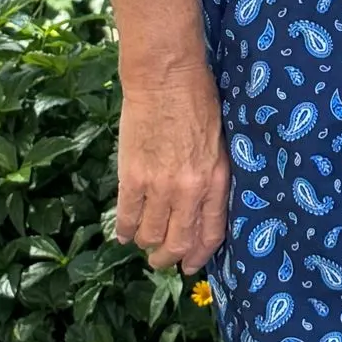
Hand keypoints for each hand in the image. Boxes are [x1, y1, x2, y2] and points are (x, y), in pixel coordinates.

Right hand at [115, 69, 229, 272]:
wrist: (166, 76)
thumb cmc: (197, 99)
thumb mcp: (218, 141)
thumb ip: (211, 175)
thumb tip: (200, 206)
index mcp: (216, 179)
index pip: (211, 233)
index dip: (199, 254)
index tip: (191, 264)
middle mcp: (190, 190)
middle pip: (178, 242)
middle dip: (168, 257)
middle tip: (161, 259)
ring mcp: (160, 186)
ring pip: (150, 235)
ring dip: (145, 243)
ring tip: (142, 240)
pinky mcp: (133, 178)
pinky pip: (126, 217)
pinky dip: (123, 230)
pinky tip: (123, 232)